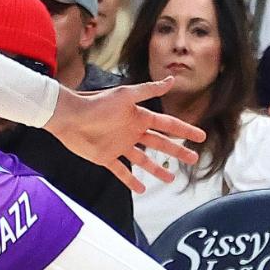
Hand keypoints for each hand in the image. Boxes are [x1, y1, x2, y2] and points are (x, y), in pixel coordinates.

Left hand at [46, 78, 206, 192]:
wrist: (69, 117)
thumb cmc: (96, 104)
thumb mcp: (126, 95)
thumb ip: (149, 90)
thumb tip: (172, 80)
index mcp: (139, 117)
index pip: (167, 125)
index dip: (184, 130)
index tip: (200, 136)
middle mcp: (132, 132)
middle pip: (160, 144)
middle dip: (177, 151)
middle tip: (193, 159)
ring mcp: (120, 146)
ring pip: (143, 160)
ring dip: (157, 169)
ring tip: (170, 179)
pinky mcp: (106, 157)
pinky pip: (121, 171)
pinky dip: (130, 180)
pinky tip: (140, 189)